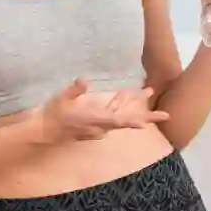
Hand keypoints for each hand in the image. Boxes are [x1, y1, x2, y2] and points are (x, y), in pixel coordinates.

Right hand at [36, 79, 169, 142]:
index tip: (145, 124)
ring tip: (147, 90)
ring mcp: (98, 125)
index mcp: (93, 119)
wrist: (44, 130)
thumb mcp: (61, 99)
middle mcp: (100, 125)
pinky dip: (120, 103)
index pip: (116, 121)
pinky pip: (112, 113)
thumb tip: (83, 80)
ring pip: (121, 114)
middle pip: (127, 121)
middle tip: (166, 115)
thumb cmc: (52, 114)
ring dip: (134, 104)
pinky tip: (125, 92)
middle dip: (146, 116)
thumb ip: (74, 91)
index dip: (131, 122)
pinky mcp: (95, 123)